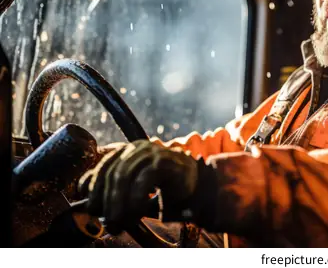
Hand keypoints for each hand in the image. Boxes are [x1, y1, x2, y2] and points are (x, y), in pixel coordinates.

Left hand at [78, 140, 215, 232]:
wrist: (197, 186)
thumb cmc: (165, 189)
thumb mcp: (135, 189)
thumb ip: (115, 190)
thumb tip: (88, 204)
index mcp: (127, 151)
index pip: (102, 167)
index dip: (93, 188)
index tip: (92, 209)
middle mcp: (137, 148)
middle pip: (112, 174)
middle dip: (107, 202)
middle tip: (110, 221)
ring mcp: (151, 152)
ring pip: (124, 176)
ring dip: (119, 203)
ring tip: (121, 221)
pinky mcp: (164, 160)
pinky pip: (143, 180)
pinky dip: (136, 199)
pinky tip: (137, 212)